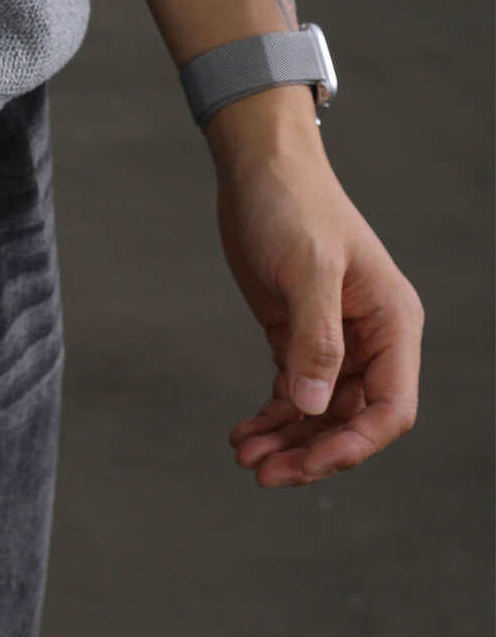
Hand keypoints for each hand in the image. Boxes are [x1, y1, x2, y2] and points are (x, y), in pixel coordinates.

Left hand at [213, 125, 423, 485]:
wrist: (257, 164)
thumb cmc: (291, 202)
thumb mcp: (306, 266)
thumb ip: (315, 337)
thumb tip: (312, 406)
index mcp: (392, 323)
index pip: (390, 409)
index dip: (353, 445)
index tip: (307, 464)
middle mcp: (370, 337)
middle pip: (351, 420)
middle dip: (311, 450)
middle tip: (261, 472)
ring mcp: (333, 338)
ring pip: (319, 411)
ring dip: (287, 439)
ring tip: (244, 456)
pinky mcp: (296, 332)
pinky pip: (293, 390)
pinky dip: (272, 415)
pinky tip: (244, 431)